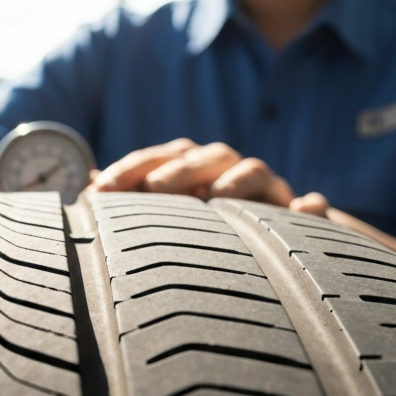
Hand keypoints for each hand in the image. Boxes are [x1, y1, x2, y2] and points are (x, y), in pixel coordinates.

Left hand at [95, 138, 308, 206]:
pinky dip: (309, 205)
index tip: (99, 189)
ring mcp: (265, 189)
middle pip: (202, 157)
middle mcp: (227, 172)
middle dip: (175, 170)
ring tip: (214, 196)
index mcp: (193, 170)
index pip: (160, 158)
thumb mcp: (172, 212)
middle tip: (151, 189)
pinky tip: (302, 209)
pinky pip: (310, 204)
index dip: (130, 169)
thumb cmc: (213, 224)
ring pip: (253, 169)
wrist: (276, 239)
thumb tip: (86, 181)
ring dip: (234, 179)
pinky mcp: (300, 211)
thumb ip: (134, 196)